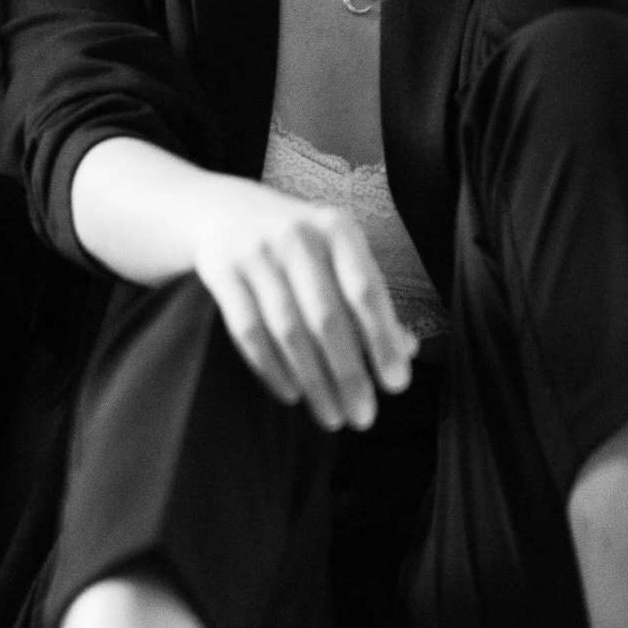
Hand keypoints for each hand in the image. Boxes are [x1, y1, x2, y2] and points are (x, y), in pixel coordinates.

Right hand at [192, 181, 414, 430]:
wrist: (223, 210)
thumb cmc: (298, 242)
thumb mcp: (337, 252)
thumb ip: (369, 296)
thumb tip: (407, 350)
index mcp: (336, 228)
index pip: (365, 291)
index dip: (382, 340)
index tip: (396, 385)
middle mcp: (295, 235)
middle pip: (326, 316)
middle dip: (348, 373)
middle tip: (363, 417)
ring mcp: (254, 252)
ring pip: (287, 329)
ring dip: (313, 381)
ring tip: (331, 417)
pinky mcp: (220, 270)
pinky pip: (247, 330)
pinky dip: (271, 368)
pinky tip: (291, 395)